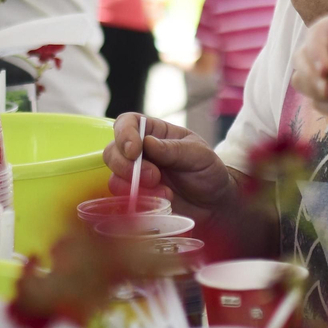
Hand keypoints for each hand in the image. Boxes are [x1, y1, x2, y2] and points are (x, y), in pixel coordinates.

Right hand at [103, 113, 243, 224]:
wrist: (214, 204)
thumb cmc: (208, 171)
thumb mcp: (199, 155)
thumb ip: (174, 149)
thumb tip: (148, 143)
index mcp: (154, 133)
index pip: (127, 123)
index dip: (124, 134)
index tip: (134, 151)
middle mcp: (140, 153)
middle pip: (112, 151)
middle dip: (128, 166)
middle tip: (154, 177)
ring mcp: (136, 177)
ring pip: (114, 177)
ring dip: (134, 188)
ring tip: (165, 193)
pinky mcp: (137, 199)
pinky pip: (123, 201)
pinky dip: (138, 204)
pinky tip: (159, 204)